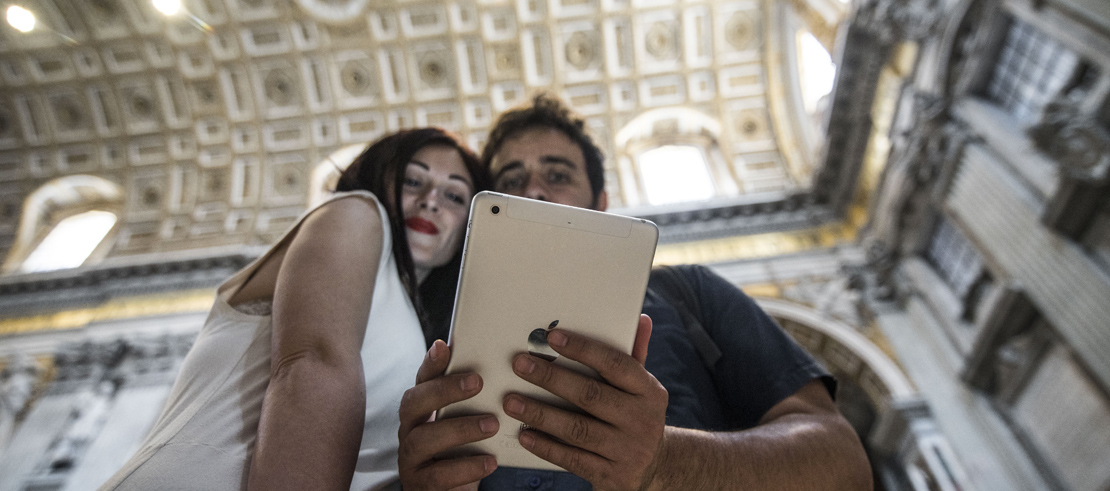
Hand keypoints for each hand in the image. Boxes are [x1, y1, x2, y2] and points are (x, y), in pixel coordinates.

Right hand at [398, 340, 498, 489]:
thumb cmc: (463, 452)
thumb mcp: (468, 423)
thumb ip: (475, 399)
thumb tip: (502, 368)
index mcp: (421, 410)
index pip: (421, 380)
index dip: (430, 363)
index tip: (444, 346)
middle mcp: (410, 430)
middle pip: (413, 403)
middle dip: (444, 390)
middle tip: (478, 382)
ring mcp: (411, 458)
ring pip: (424, 438)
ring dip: (460, 429)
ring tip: (492, 424)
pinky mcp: (420, 484)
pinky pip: (438, 475)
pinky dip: (466, 467)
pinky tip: (490, 461)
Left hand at [503, 314, 667, 490]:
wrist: (655, 467)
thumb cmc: (636, 414)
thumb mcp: (642, 387)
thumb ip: (635, 354)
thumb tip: (640, 318)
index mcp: (649, 390)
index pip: (615, 364)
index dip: (583, 349)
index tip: (551, 337)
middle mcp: (642, 420)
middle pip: (590, 395)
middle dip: (551, 378)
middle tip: (520, 364)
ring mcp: (628, 450)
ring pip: (577, 429)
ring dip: (540, 414)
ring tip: (511, 402)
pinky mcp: (613, 476)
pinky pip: (573, 460)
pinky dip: (546, 447)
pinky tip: (525, 436)